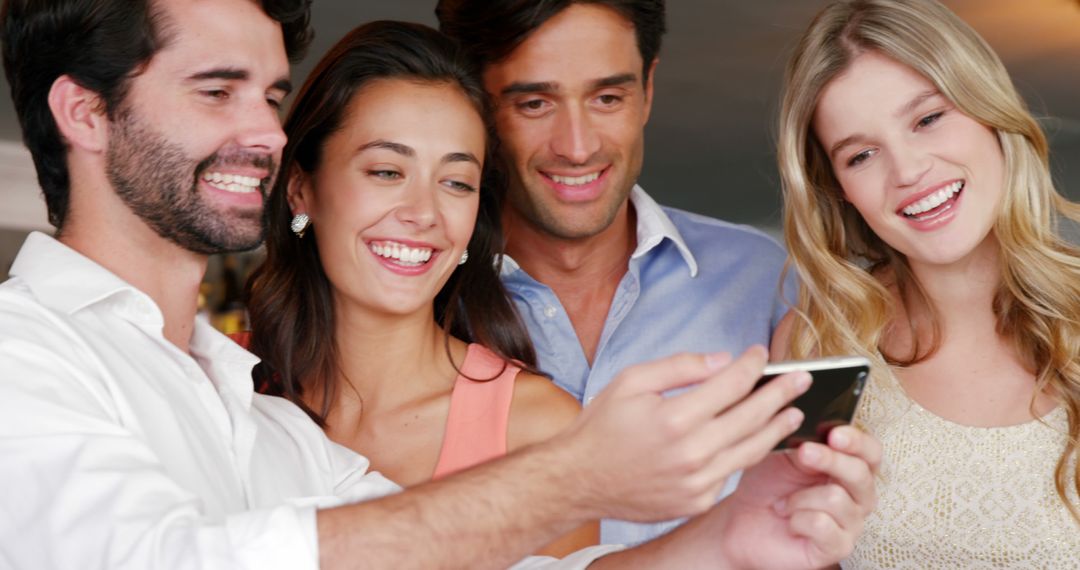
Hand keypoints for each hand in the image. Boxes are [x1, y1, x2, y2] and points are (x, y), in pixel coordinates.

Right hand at [552, 346, 811, 522]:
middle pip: (752, 416)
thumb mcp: (631, 381)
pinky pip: (732, 472)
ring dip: (777, 428)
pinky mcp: (696, 500)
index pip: (731, 384)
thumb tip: (723, 360)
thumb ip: (680, 367)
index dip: (752, 365)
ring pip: (751, 449)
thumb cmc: (602, 426)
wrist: (578, 480)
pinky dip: (747, 453)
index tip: (763, 354)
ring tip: (793, 413)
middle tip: (802, 379)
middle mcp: (691, 452)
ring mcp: (697, 481)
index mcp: (674, 417)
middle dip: (781, 393)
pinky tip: (758, 439)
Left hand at [715, 426, 881, 567]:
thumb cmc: (766, 485)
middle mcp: (857, 496)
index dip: (857, 441)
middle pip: (861, 473)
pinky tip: (789, 520)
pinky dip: (798, 519)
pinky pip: (823, 525)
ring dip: (800, 497)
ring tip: (785, 502)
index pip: (871, 452)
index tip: (833, 434)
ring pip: (837, 499)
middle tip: (804, 452)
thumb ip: (806, 441)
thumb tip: (818, 427)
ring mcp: (851, 524)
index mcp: (848, 467)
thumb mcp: (782, 454)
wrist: (742, 521)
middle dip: (830, 460)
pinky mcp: (838, 548)